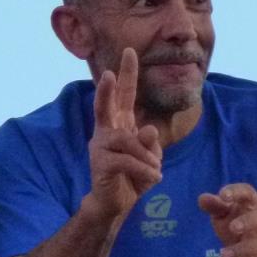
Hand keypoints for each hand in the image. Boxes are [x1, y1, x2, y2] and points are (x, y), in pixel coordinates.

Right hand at [87, 48, 162, 219]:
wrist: (115, 205)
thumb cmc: (132, 177)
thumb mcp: (150, 158)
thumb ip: (151, 143)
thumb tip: (147, 129)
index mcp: (120, 125)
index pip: (125, 96)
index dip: (127, 75)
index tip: (130, 52)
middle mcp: (106, 131)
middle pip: (104, 106)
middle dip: (106, 90)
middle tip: (107, 73)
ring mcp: (100, 147)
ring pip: (126, 141)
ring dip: (146, 156)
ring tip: (156, 170)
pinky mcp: (100, 164)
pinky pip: (127, 161)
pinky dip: (144, 170)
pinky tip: (154, 179)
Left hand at [198, 183, 256, 256]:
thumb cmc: (236, 223)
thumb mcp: (223, 214)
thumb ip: (214, 206)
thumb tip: (202, 198)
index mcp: (252, 203)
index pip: (248, 192)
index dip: (237, 192)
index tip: (223, 196)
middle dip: (248, 222)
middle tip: (232, 228)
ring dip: (243, 250)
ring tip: (223, 256)